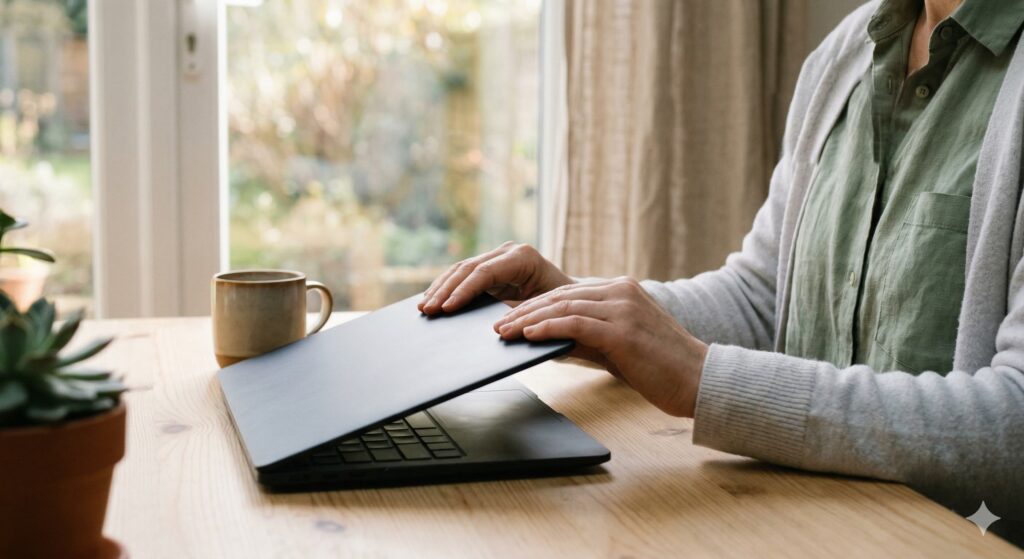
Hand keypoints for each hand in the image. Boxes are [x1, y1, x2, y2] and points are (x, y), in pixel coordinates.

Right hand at [419, 242, 574, 314]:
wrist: (575, 299)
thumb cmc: (564, 308)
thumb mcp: (545, 312)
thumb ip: (522, 315)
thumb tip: (496, 329)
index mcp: (523, 258)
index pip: (484, 273)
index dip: (462, 291)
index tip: (446, 309)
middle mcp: (509, 252)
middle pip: (468, 268)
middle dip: (445, 290)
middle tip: (427, 310)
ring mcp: (498, 257)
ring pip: (461, 269)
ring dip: (440, 289)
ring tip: (423, 308)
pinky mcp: (491, 267)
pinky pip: (463, 275)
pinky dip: (447, 288)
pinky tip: (432, 300)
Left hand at [493, 277, 707, 416]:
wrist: (700, 381)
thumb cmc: (660, 367)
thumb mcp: (619, 343)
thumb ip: (588, 335)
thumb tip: (550, 339)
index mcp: (621, 290)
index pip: (568, 293)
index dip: (535, 304)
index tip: (510, 316)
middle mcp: (621, 292)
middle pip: (561, 296)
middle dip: (525, 311)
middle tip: (497, 324)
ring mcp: (623, 308)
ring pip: (563, 307)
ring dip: (528, 320)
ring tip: (504, 332)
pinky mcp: (623, 330)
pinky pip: (575, 324)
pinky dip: (548, 329)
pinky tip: (529, 336)